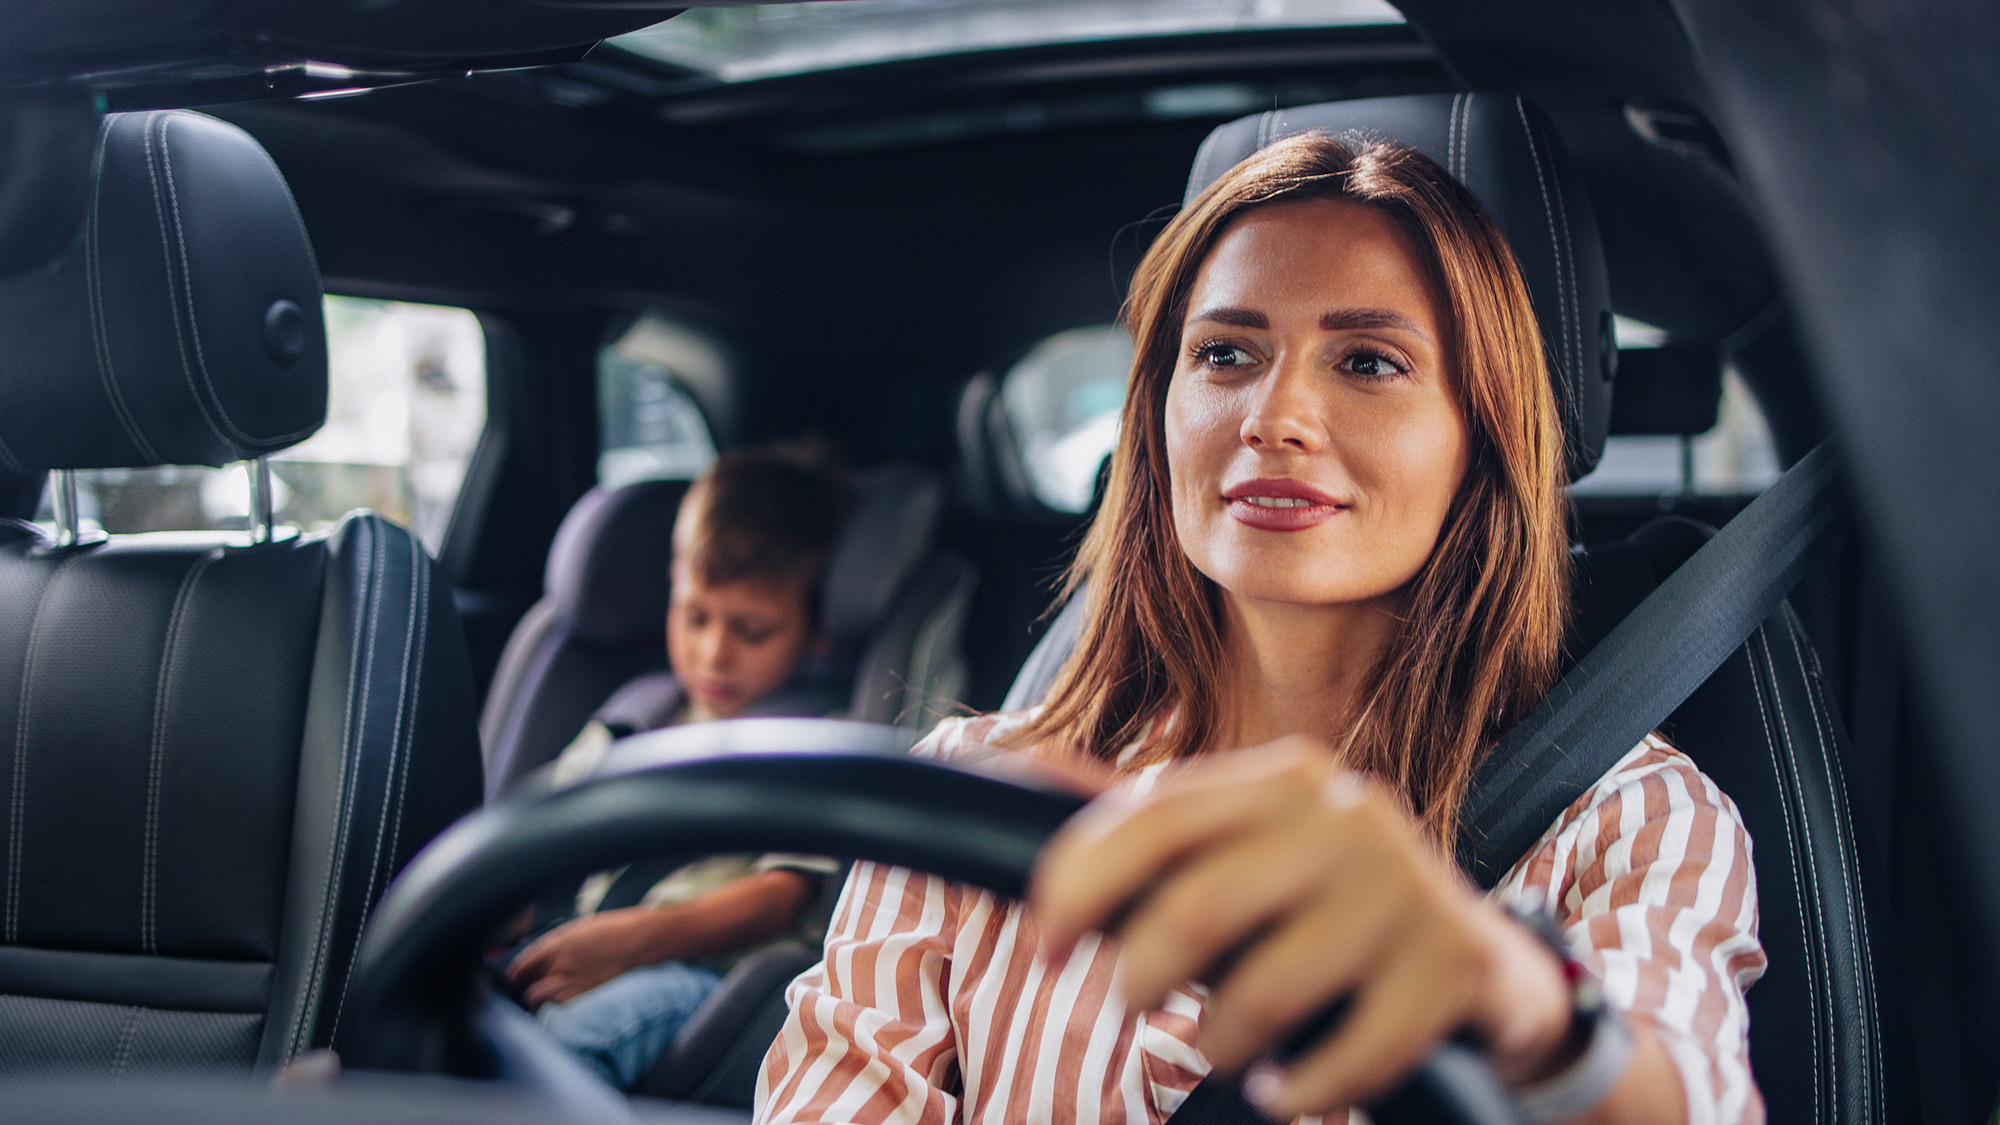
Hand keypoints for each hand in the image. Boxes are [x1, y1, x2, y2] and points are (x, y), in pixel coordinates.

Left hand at [507, 908, 656, 1007]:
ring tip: (544, 997)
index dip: (515, 973)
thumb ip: (553, 944)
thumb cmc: (610, 930)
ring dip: (539, 999)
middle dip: (526, 987)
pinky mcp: (585, 996)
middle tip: (530, 986)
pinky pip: (559, 1007)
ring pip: (539, 1000)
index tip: (515, 977)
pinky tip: (561, 1000)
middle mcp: (560, 966)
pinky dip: (555, 1006)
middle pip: (528, 985)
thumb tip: (536, 958)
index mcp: (556, 945)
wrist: (639, 941)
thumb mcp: (575, 928)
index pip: (522, 966)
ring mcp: (573, 983)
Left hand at [1029, 736, 1576, 1119]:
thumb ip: (1152, 836)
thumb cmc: (1323, 916)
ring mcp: (1404, 890)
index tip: (1040, 948)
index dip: (1075, 887)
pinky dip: (1293, 1091)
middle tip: (1126, 1009)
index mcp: (1281, 779)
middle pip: (1196, 908)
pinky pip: (1343, 1057)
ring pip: (1262, 993)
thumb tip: (1023, 770)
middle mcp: (1345, 816)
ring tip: (1224, 1049)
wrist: (1484, 967)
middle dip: (1136, 978)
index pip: (1151, 818)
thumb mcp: (1245, 859)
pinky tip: (1282, 1086)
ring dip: (1217, 1044)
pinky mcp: (1449, 966)